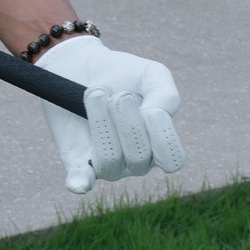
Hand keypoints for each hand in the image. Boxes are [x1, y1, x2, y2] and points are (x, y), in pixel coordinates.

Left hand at [37, 35, 184, 194]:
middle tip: (115, 94)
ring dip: (101, 122)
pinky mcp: (77, 160)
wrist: (81, 67)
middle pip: (139, 158)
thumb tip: (153, 116)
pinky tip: (78, 183)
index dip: (161, 134)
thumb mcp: (152, 74)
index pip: (172, 160)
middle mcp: (135, 161)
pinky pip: (80, 180)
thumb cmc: (123, 74)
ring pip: (110, 160)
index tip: (147, 105)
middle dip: (127, 121)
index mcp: (159, 144)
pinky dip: (80, 182)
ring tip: (94, 94)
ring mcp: (106, 165)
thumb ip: (165, 96)